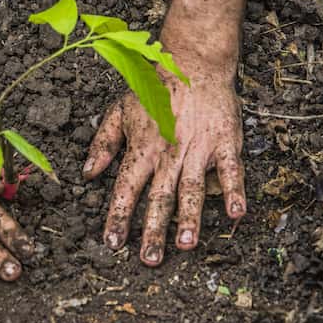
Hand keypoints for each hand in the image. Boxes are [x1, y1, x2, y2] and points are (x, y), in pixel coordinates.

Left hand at [82, 58, 244, 265]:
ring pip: (192, 188)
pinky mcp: (225, 142)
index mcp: (142, 148)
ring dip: (190, 218)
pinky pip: (230, 170)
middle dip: (153, 231)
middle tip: (149, 260)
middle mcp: (168, 152)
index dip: (117, 217)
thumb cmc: (154, 89)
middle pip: (159, 197)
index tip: (111, 243)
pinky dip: (234, 191)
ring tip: (186, 244)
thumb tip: (87, 173)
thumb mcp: (119, 111)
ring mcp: (198, 148)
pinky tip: (236, 213)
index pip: (125, 188)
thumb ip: (103, 143)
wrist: (192, 62)